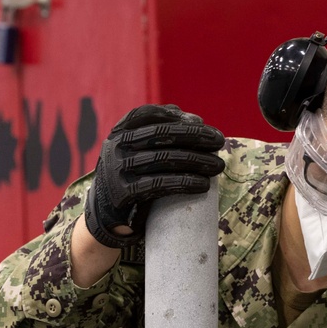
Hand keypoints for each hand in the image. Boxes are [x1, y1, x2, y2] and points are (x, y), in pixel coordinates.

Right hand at [83, 104, 224, 247]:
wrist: (106, 213)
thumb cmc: (132, 176)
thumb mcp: (135, 150)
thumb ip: (157, 133)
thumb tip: (195, 119)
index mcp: (119, 132)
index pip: (147, 114)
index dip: (175, 116)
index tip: (200, 122)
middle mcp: (116, 146)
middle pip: (161, 134)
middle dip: (195, 136)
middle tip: (219, 141)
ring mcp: (118, 169)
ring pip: (165, 159)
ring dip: (197, 161)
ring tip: (218, 166)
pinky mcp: (124, 193)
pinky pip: (160, 184)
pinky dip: (185, 183)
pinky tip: (203, 185)